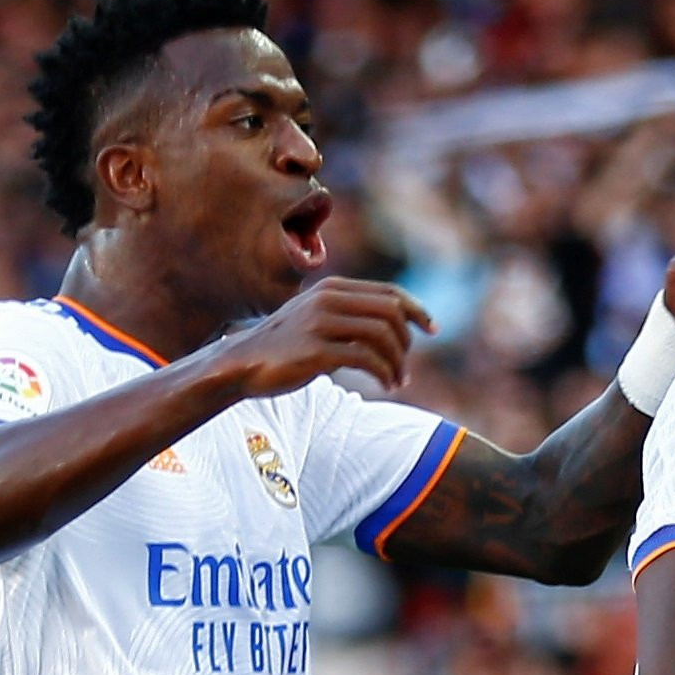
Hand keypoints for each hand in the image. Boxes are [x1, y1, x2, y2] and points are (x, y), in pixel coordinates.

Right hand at [200, 275, 430, 397]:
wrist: (242, 364)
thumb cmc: (284, 347)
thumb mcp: (316, 319)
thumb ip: (347, 316)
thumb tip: (391, 329)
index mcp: (332, 289)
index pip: (389, 293)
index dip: (417, 310)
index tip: (432, 329)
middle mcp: (328, 300)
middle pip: (391, 312)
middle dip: (407, 342)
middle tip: (405, 367)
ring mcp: (321, 324)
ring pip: (382, 335)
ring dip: (397, 362)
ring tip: (396, 382)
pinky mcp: (316, 351)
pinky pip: (366, 358)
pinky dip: (383, 373)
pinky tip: (385, 386)